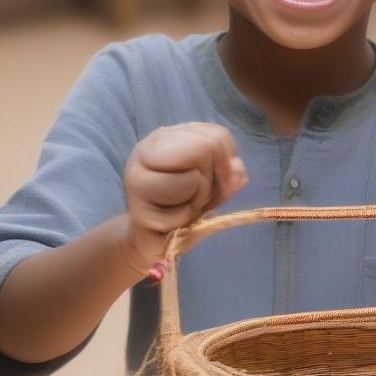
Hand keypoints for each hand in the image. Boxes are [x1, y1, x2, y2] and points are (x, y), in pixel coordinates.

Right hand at [120, 122, 248, 274]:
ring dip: (199, 198)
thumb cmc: (181, 206)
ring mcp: (138, 173)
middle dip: (212, 178)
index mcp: (168, 137)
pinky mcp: (138, 202)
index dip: (228, 161)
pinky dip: (188, 215)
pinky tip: (171, 220)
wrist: (152, 241)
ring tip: (182, 206)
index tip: (220, 180)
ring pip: (195, 175)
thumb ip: (228, 173)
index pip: (216, 134)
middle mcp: (148, 147)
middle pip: (206, 147)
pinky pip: (184, 203)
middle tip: (196, 196)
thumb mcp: (212, 185)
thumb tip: (238, 172)